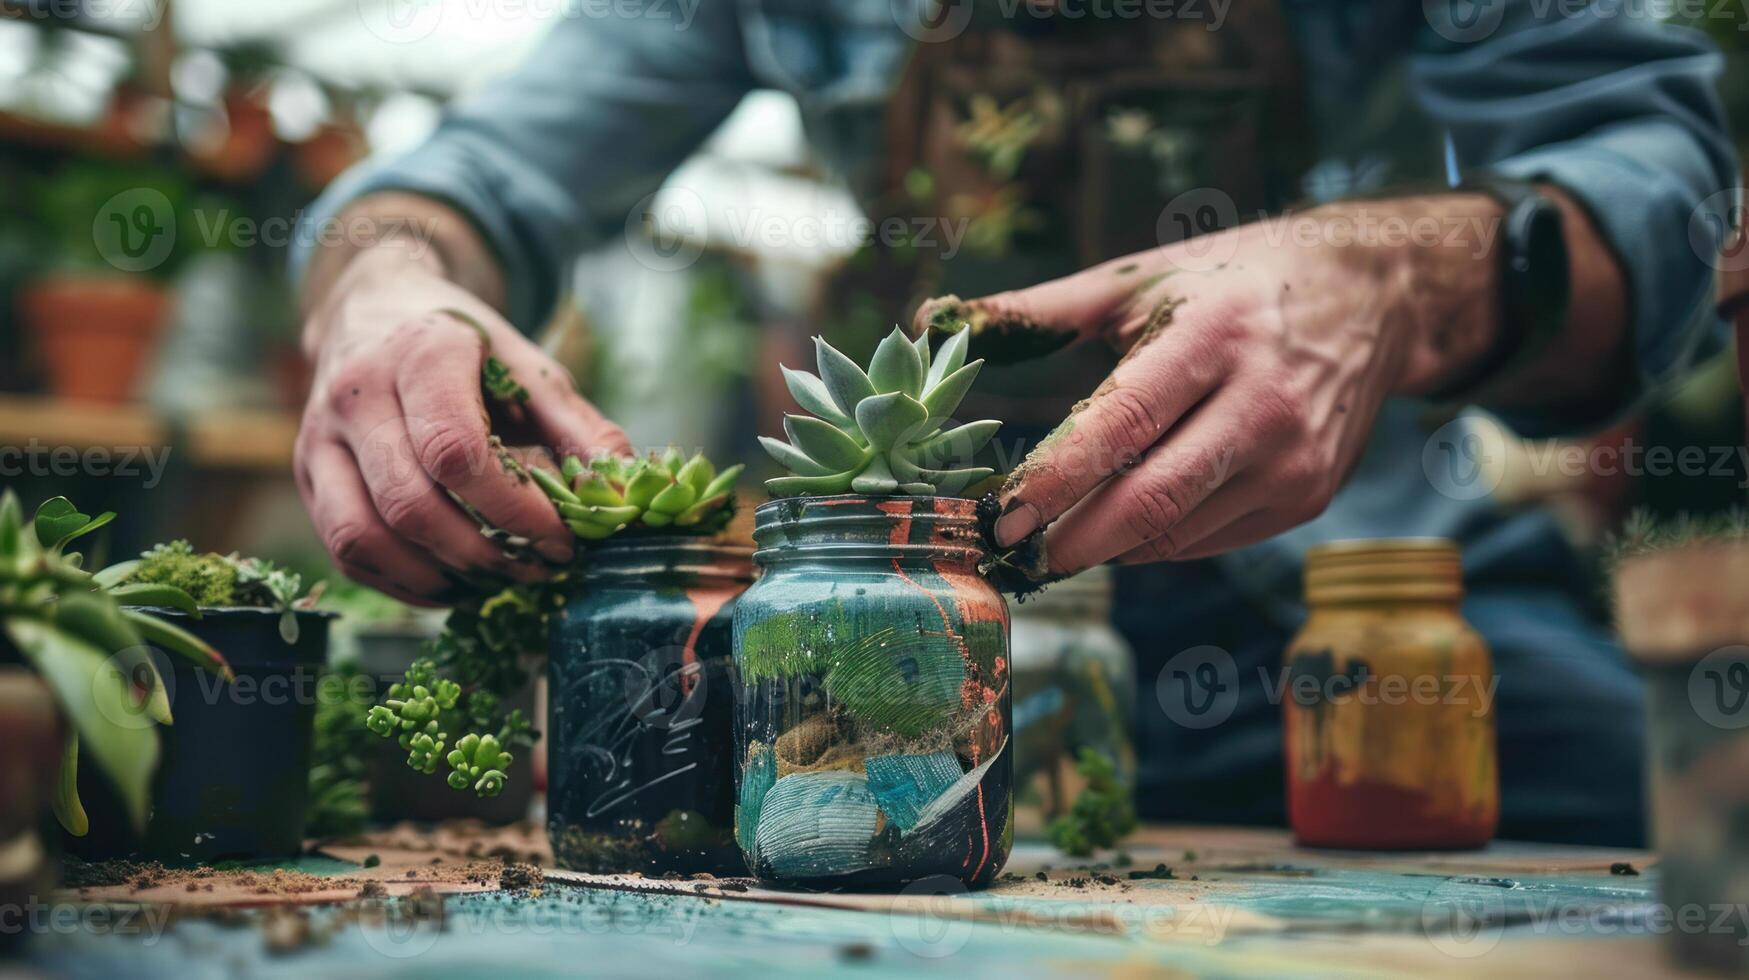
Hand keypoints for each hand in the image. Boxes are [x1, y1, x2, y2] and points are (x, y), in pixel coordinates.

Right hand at [295, 249, 629, 603]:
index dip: (514, 509)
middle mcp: (357, 393)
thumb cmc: (467, 347)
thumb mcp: (530, 369)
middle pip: (410, 503)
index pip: (456, 450)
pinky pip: (345, 551)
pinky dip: (403, 582)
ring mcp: (320, 438)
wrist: (377, 309)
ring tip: (498, 579)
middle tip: (538, 568)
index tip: (562, 539)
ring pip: (365, 537)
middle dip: (483, 553)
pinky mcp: (308, 475)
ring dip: (439, 577)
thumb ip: (580, 429)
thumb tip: (624, 494)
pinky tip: (455, 581)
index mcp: (422, 353)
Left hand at [915, 198, 1499, 575]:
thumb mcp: (1139, 280)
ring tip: (1053, 539)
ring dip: (1108, 545)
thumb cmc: (1232, 281)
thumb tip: (927, 321)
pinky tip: (1123, 523)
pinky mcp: (1310, 496)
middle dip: (1072, 539)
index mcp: (1214, 337)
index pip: (1121, 426)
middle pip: (1152, 500)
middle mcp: (1263, 405)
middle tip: (1014, 550)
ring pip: (1177, 533)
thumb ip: (1034, 311)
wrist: (1373, 296)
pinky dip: (1157, 540)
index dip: (1055, 479)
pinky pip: (1210, 540)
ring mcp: (1294, 460)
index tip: (999, 513)